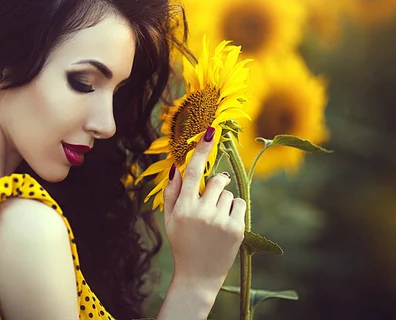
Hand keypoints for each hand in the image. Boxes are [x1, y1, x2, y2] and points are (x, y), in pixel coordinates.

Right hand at [163, 127, 245, 285]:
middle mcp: (202, 212)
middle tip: (210, 198)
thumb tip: (176, 167)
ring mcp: (221, 221)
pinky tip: (225, 224)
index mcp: (184, 208)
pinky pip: (239, 204)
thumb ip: (172, 193)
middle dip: (215, 184)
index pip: (194, 172)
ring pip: (228, 193)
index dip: (201, 150)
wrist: (197, 276)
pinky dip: (234, 210)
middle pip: (216, 180)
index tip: (210, 131)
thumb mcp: (169, 219)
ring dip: (223, 200)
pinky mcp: (236, 229)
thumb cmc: (181, 244)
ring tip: (215, 220)